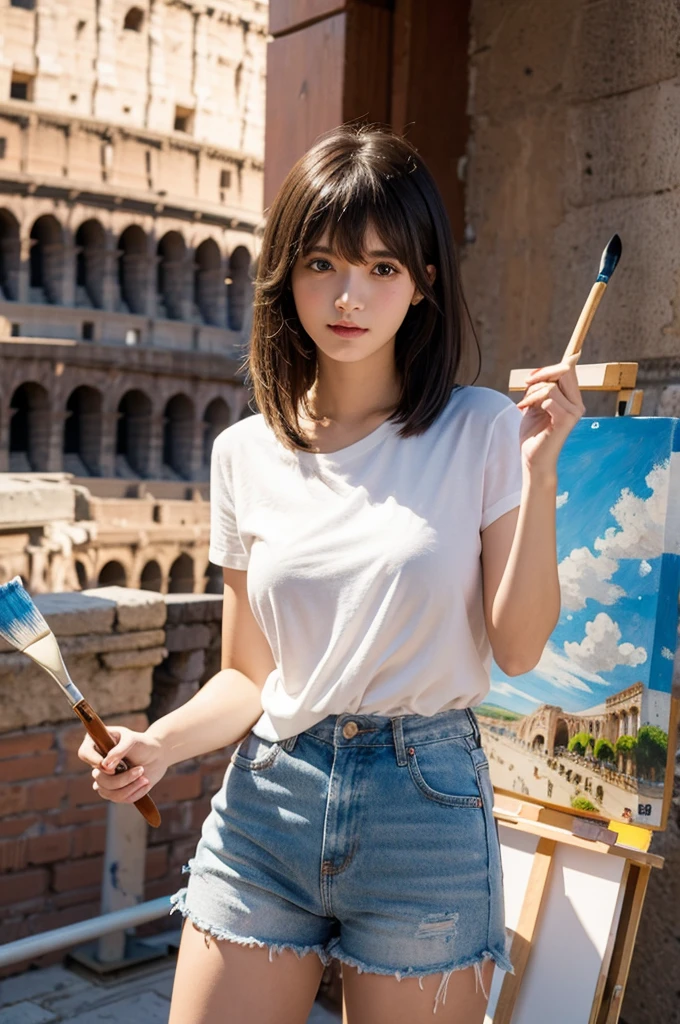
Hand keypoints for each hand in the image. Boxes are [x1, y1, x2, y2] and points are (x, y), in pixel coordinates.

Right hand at [77, 725, 169, 805]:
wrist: (158, 755)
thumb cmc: (143, 743)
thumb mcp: (132, 740)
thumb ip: (119, 750)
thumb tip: (105, 766)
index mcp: (97, 744)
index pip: (84, 753)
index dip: (94, 761)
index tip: (112, 766)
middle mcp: (97, 763)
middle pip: (98, 778)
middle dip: (121, 778)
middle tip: (141, 769)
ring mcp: (104, 778)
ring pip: (106, 792)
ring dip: (128, 786)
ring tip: (145, 776)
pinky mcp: (114, 790)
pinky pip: (118, 798)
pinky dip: (134, 792)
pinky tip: (145, 782)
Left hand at [516, 353, 584, 474]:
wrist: (533, 459)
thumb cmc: (534, 433)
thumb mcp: (536, 405)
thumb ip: (541, 388)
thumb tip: (540, 372)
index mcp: (572, 399)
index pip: (569, 370)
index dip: (550, 367)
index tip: (531, 377)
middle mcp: (577, 404)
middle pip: (564, 371)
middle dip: (541, 374)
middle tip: (526, 384)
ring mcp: (573, 412)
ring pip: (551, 386)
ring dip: (531, 392)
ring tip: (524, 404)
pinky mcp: (565, 420)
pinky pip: (548, 398)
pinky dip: (532, 401)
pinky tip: (525, 410)